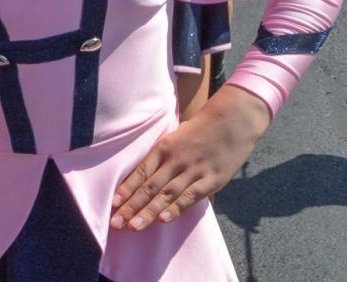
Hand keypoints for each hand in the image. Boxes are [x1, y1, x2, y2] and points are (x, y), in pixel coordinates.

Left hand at [111, 85, 269, 231]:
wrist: (233, 118)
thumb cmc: (202, 128)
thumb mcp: (177, 135)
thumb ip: (164, 156)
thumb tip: (147, 176)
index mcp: (164, 147)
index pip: (141, 172)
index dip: (127, 189)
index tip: (113, 204)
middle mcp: (175, 159)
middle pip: (150, 187)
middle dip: (132, 207)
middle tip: (116, 223)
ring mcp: (193, 170)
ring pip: (167, 195)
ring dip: (149, 212)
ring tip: (134, 226)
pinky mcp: (211, 179)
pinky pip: (190, 196)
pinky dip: (176, 208)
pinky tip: (164, 220)